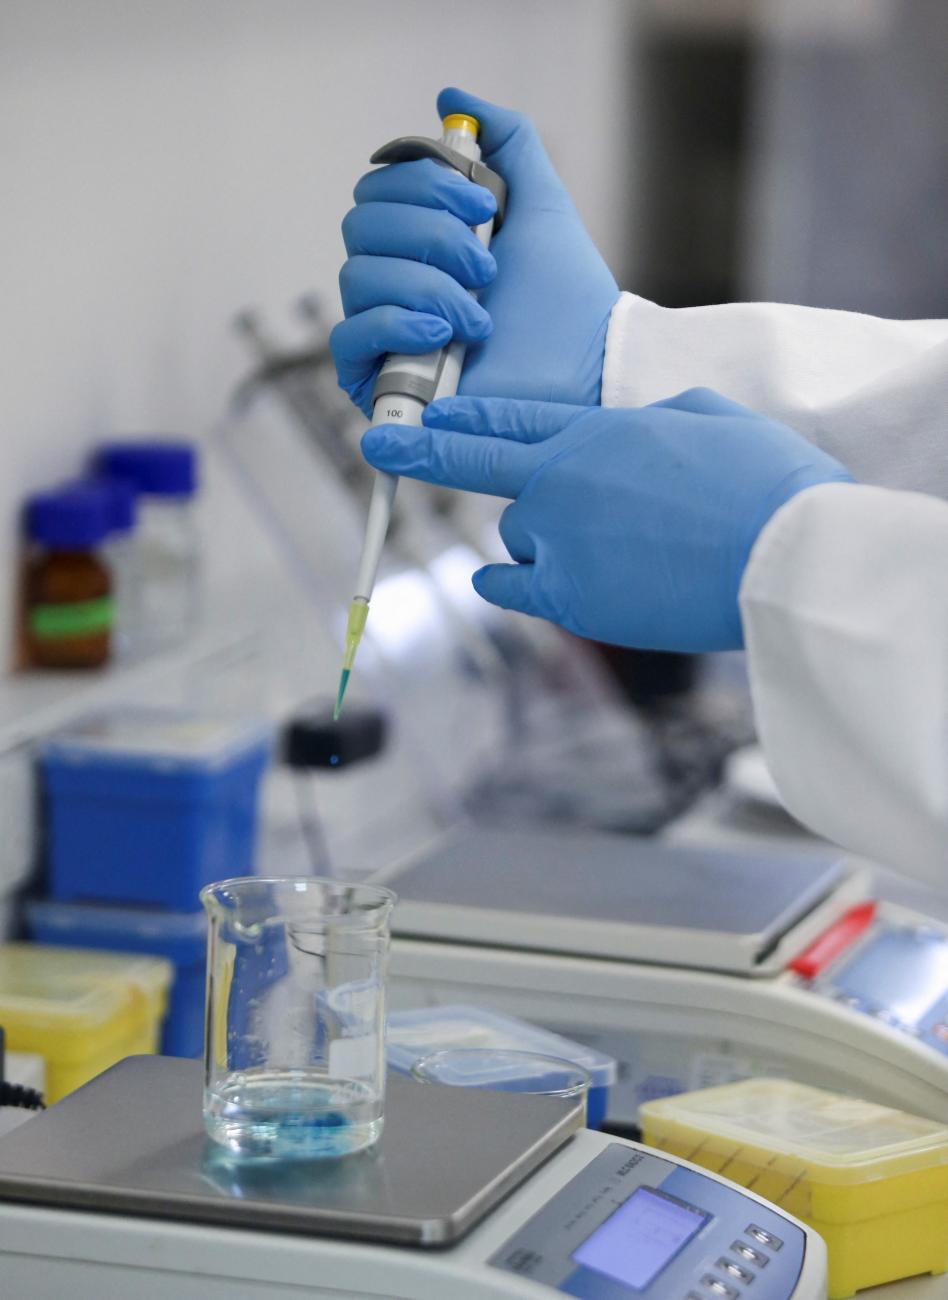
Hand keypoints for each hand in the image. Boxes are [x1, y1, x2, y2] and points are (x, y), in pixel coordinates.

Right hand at [331, 88, 618, 415]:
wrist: (585, 368)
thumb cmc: (566, 297)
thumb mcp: (541, 202)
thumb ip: (507, 141)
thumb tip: (450, 98)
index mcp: (423, 238)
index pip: (379, 188)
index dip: (425, 184)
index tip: (485, 205)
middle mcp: (397, 280)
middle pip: (360, 224)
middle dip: (430, 236)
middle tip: (486, 266)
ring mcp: (385, 331)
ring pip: (358, 275)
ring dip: (428, 287)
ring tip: (480, 317)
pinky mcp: (379, 379)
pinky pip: (348, 336)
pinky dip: (396, 324)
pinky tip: (443, 335)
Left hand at [360, 389, 853, 650]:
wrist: (782, 552)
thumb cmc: (767, 483)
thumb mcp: (711, 420)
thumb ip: (657, 422)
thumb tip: (642, 432)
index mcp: (599, 429)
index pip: (514, 416)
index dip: (469, 415)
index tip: (432, 413)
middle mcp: (561, 477)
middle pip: (476, 461)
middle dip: (423, 449)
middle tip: (379, 445)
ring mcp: (557, 536)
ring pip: (517, 534)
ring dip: (543, 540)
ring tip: (613, 551)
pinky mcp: (568, 594)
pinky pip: (511, 585)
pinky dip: (504, 581)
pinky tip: (494, 580)